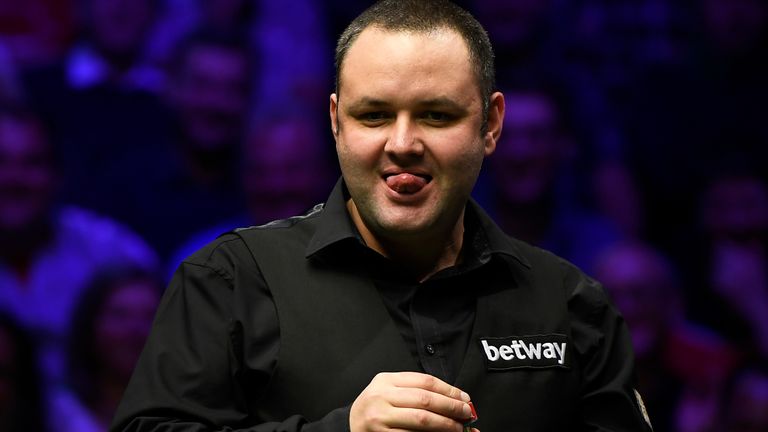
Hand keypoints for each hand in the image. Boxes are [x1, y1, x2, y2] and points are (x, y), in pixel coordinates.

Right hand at [349, 372, 476, 431]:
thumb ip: (414, 390)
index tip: (464, 398)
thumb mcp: (388, 390)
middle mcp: (382, 397)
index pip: (425, 381)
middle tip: (466, 413)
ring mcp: (380, 417)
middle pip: (425, 399)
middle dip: (450, 407)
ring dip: (445, 424)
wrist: (349, 426)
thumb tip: (453, 399)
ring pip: (421, 419)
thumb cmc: (375, 408)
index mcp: (386, 380)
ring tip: (458, 428)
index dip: (449, 390)